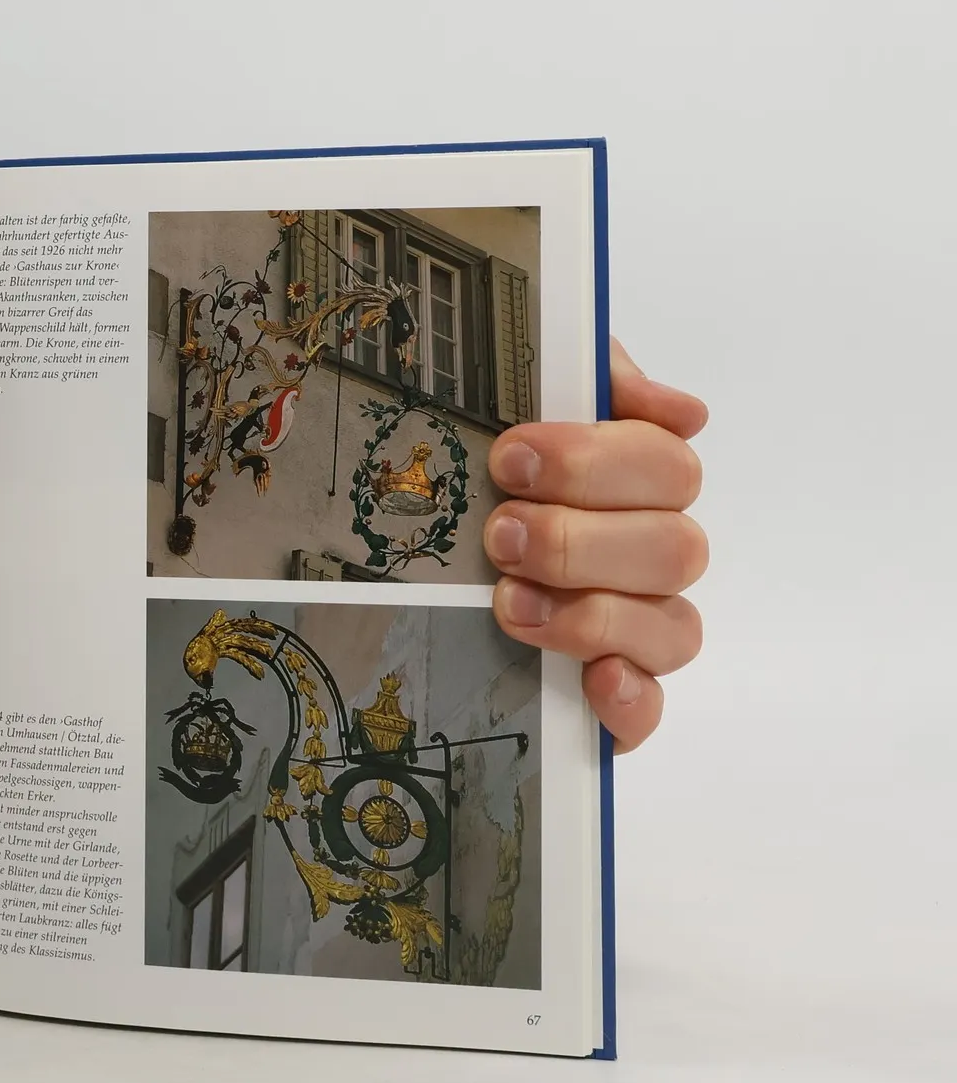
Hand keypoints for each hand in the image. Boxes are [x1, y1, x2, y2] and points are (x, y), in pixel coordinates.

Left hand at [484, 339, 706, 751]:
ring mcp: (636, 623)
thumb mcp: (513, 393)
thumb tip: (679, 409)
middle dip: (579, 540)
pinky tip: (597, 680)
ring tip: (510, 602)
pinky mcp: (608, 690)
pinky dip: (632, 702)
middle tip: (500, 534)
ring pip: (673, 627)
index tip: (512, 457)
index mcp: (634, 476)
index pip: (666, 465)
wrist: (403, 527)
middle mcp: (648, 549)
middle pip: (675, 548)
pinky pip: (650, 707)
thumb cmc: (476, 462)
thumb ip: (587, 374)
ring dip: (593, 614)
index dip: (594, 462)